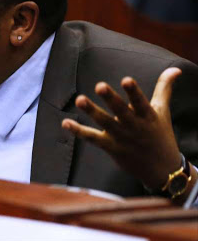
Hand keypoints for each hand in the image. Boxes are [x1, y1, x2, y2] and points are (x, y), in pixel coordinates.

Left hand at [62, 68, 183, 190]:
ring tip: (79, 99)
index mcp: (148, 115)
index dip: (134, 92)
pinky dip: (79, 131)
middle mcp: (134, 126)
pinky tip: (65, 123)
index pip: (141, 101)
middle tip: (100, 86)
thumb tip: (175, 69)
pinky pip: (93, 139)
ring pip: (105, 123)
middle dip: (111, 99)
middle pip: (121, 111)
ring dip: (92, 111)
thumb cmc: (160, 135)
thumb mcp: (162, 111)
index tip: (126, 79)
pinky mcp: (111, 147)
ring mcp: (121, 138)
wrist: (163, 171)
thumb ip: (164, 88)